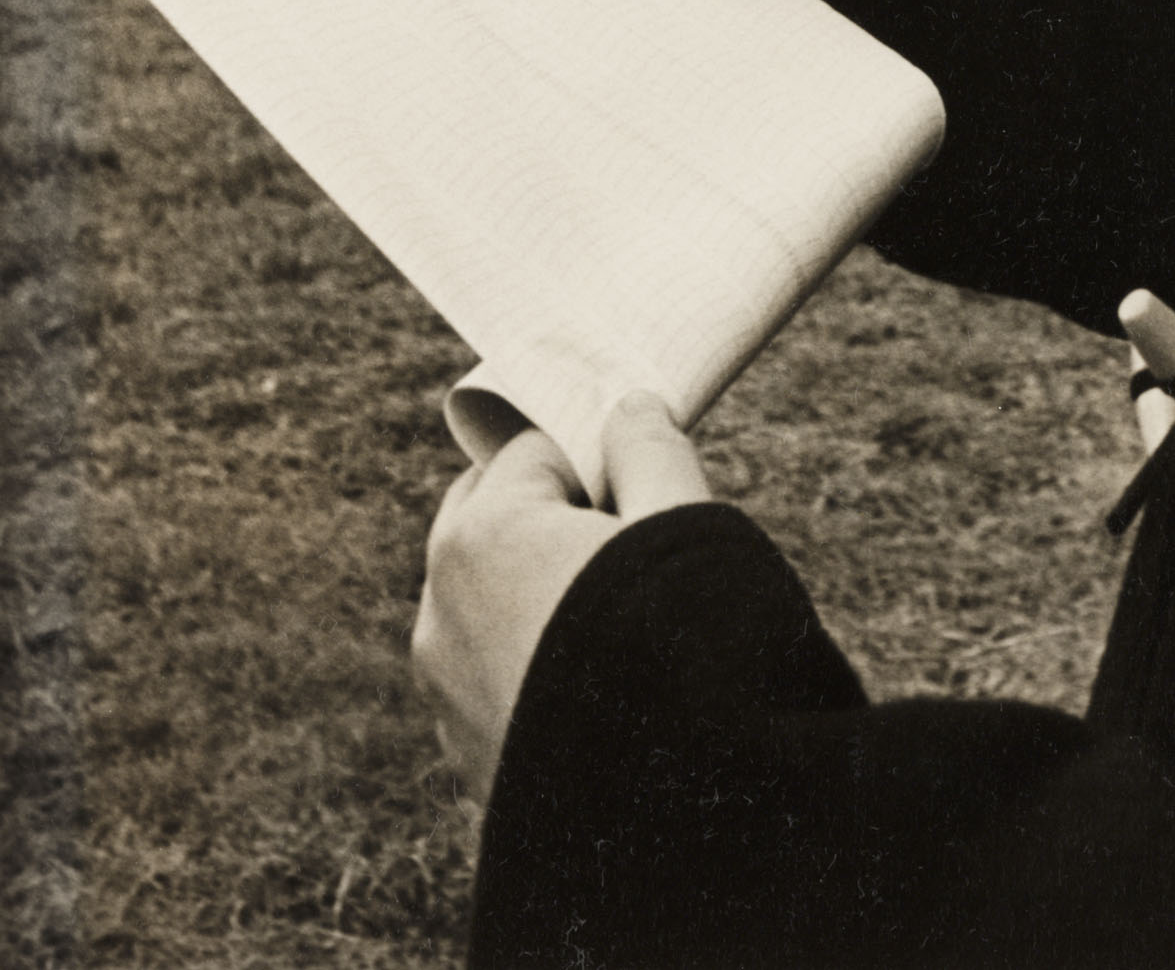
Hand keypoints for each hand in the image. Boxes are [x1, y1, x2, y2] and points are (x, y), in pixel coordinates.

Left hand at [412, 393, 712, 805]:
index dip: (597, 458)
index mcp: (484, 535)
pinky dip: (526, 657)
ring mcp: (445, 689)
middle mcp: (441, 607)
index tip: (642, 483)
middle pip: (484, 517)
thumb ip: (651, 449)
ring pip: (480, 599)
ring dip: (530, 587)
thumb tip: (629, 408)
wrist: (669, 816)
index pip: (535, 451)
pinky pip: (487, 671)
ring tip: (614, 612)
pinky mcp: (464, 752)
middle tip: (621, 532)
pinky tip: (595, 679)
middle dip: (542, 511)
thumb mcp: (682, 522)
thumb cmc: (680, 647)